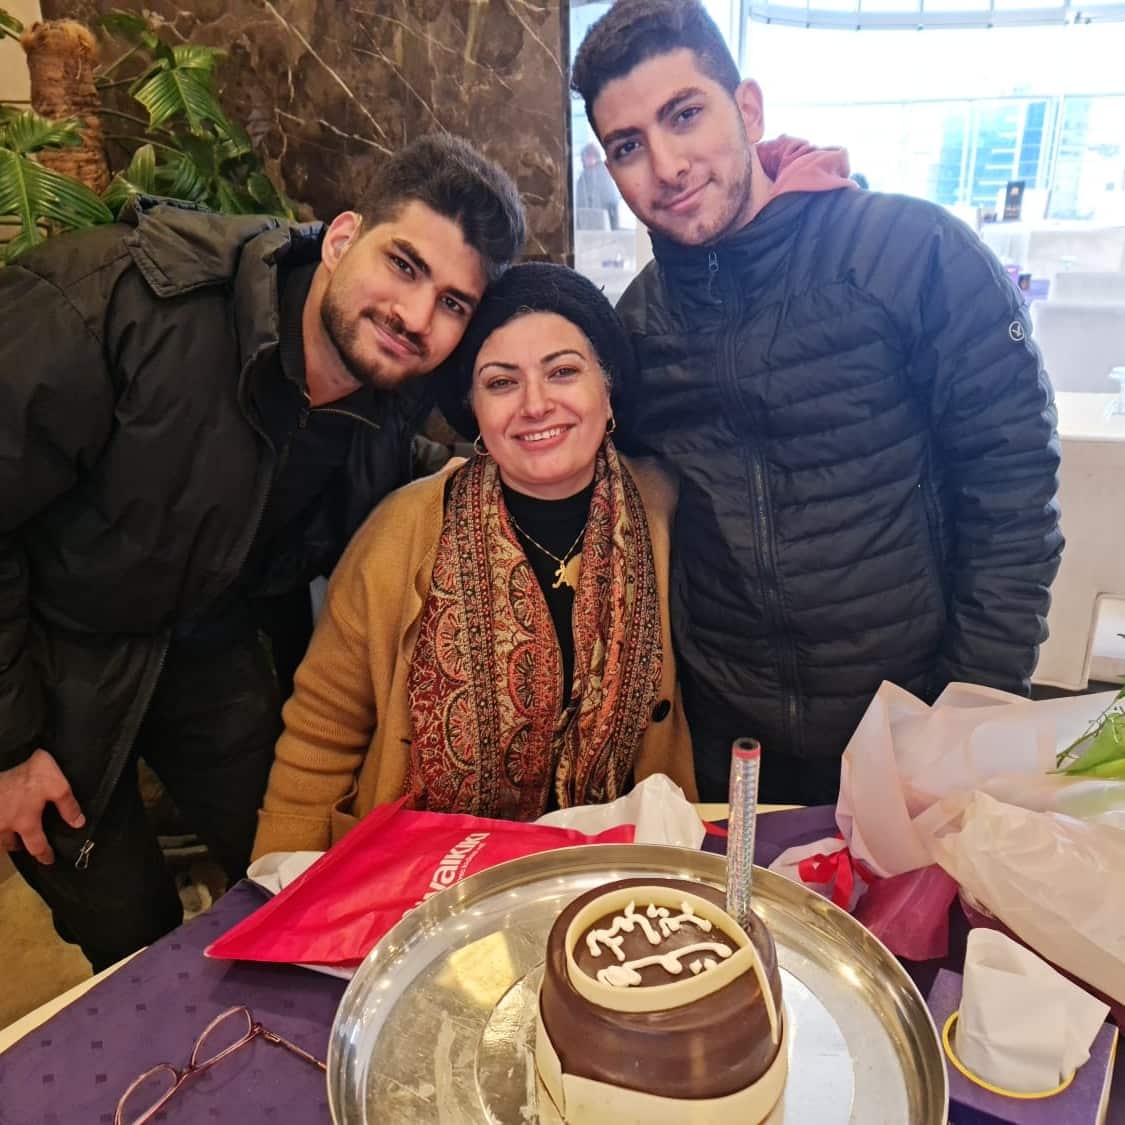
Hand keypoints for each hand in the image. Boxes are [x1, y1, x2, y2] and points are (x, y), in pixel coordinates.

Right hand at [0, 748, 84, 864]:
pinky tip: (2, 814)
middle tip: (25, 845)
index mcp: (25, 822)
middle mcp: (4, 824)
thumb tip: (78, 823)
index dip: (44, 855)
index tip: (48, 861)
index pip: (36, 846)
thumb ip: (68, 806)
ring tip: (11, 834)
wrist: (5, 756)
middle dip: (18, 847)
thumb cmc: (28, 773)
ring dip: (4, 838)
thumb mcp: (57, 786)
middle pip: (10, 845)